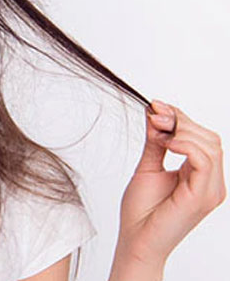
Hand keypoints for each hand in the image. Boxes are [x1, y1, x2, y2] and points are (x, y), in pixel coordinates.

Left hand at [116, 99, 225, 267]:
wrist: (135, 240)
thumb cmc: (141, 211)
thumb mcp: (148, 166)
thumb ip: (155, 141)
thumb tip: (156, 113)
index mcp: (201, 175)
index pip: (202, 137)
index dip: (180, 117)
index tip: (155, 106)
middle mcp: (211, 182)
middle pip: (209, 137)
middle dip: (181, 121)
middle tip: (155, 116)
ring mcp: (210, 190)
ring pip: (211, 145)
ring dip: (182, 131)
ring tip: (159, 133)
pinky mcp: (202, 196)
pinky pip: (204, 160)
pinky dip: (186, 145)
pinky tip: (166, 144)